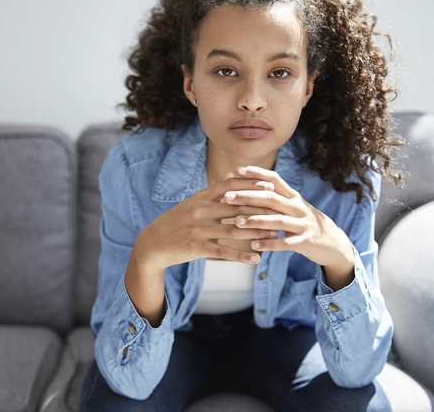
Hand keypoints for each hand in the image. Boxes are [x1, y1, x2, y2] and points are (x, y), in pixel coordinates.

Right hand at [131, 173, 279, 274]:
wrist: (153, 243)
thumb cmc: (177, 222)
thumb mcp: (193, 202)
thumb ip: (214, 191)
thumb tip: (233, 175)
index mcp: (201, 198)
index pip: (230, 187)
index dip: (251, 186)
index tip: (270, 187)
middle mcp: (201, 211)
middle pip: (236, 208)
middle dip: (260, 210)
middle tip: (280, 212)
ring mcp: (199, 229)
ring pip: (234, 230)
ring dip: (257, 233)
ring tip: (274, 235)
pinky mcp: (197, 248)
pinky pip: (224, 251)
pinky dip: (242, 256)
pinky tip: (256, 259)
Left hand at [225, 166, 355, 290]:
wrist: (332, 242)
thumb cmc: (303, 222)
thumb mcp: (291, 207)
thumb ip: (273, 197)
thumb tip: (245, 185)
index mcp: (293, 196)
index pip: (274, 179)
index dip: (257, 173)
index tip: (238, 170)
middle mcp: (298, 207)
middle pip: (271, 198)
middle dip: (248, 196)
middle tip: (227, 197)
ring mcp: (303, 224)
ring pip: (277, 220)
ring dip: (255, 221)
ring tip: (236, 222)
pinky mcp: (305, 242)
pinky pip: (285, 243)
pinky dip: (269, 244)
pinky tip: (253, 245)